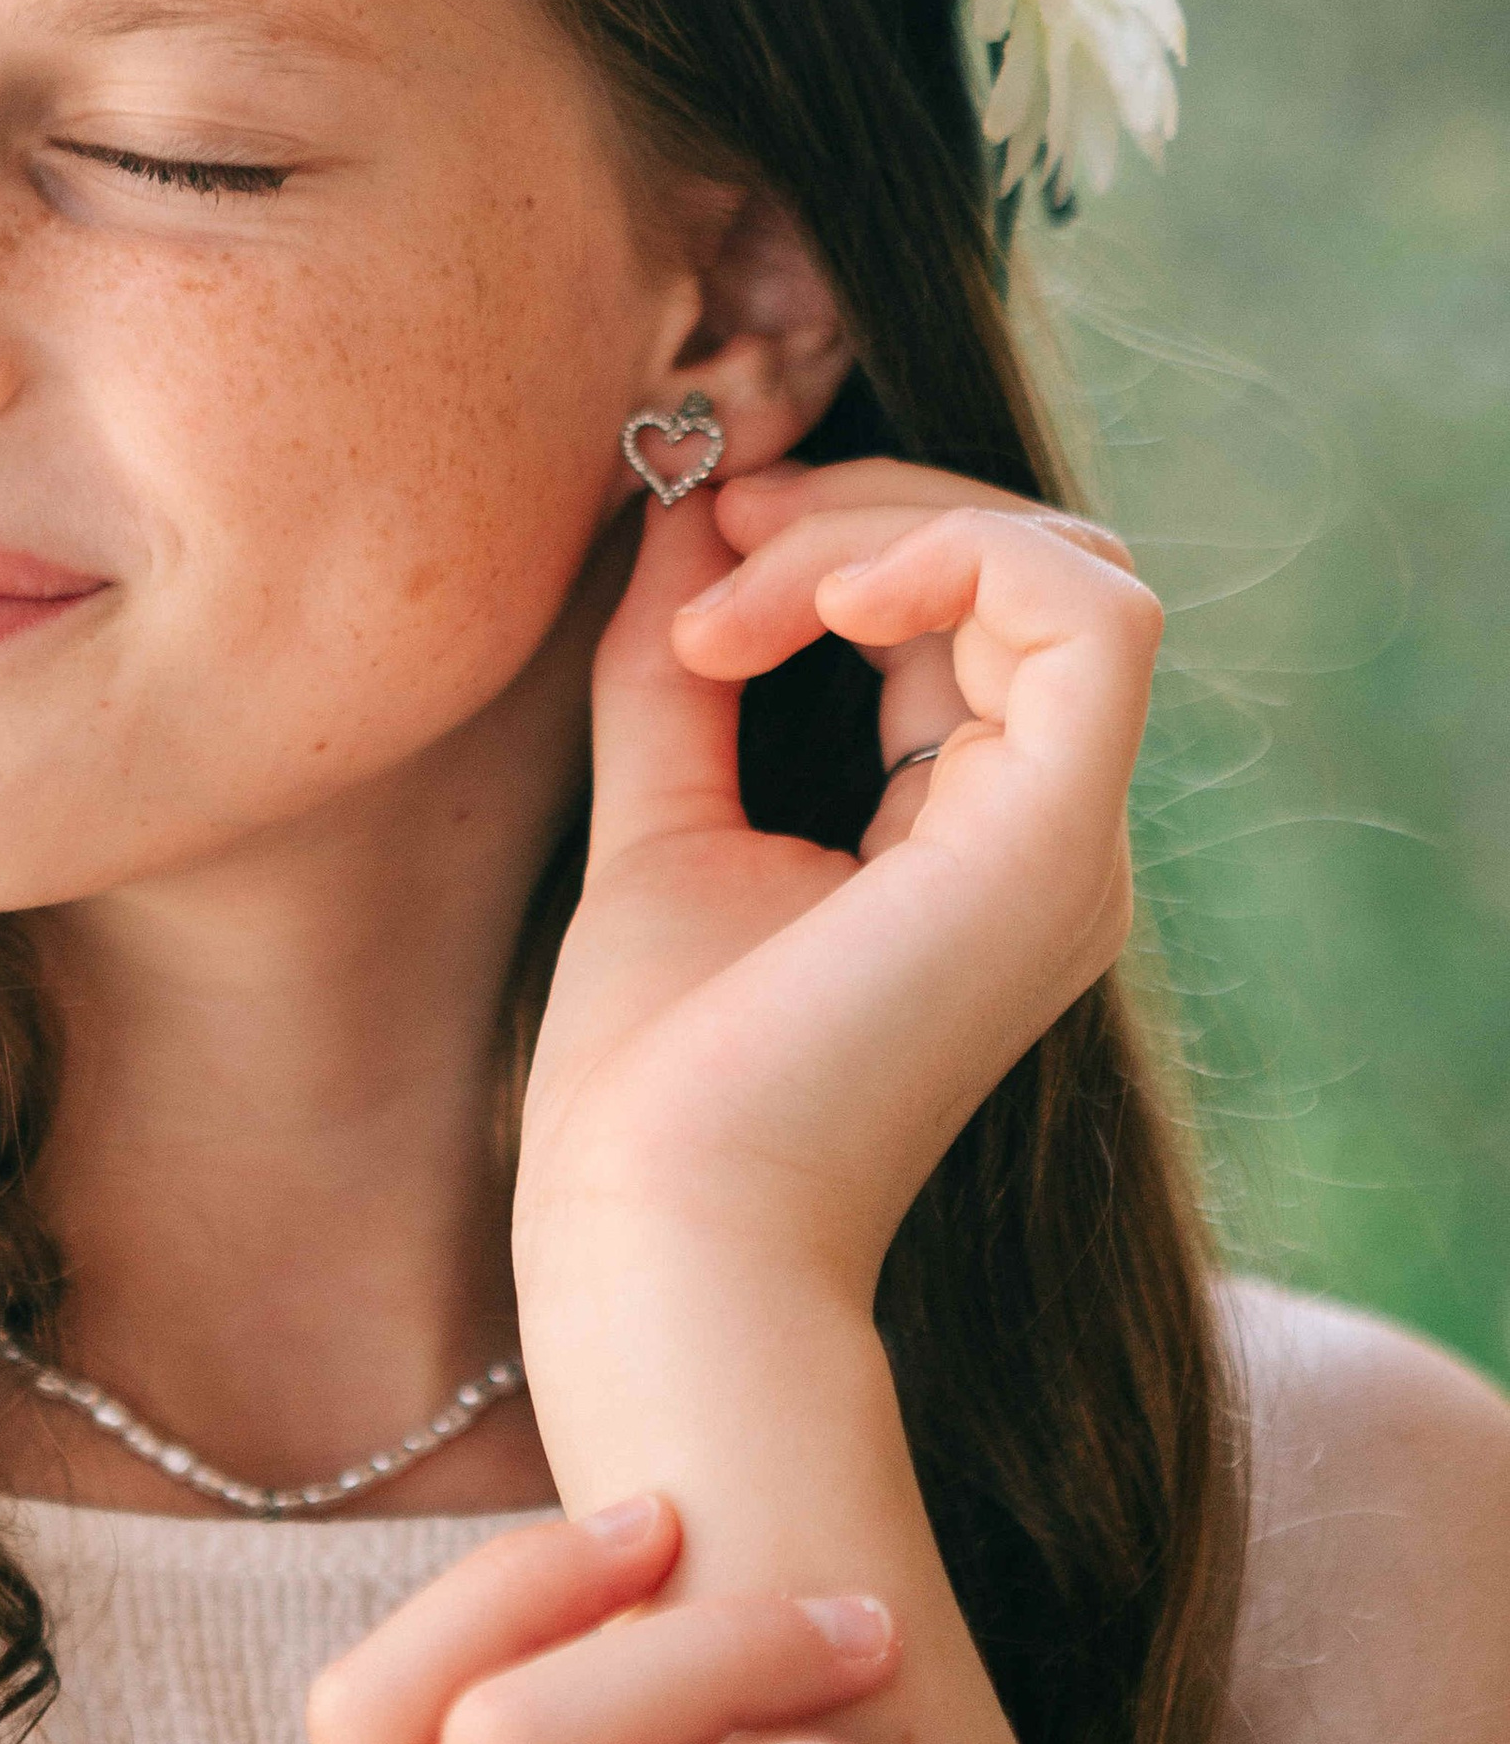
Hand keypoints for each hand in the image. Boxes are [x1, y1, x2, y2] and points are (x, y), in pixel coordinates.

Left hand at [514, 456, 1159, 1308]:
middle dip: (864, 503)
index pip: (975, 613)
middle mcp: (1048, 839)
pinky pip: (1090, 615)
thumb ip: (679, 673)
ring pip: (1066, 565)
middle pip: (1035, 567)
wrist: (662, 1239)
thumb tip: (684, 510)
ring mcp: (1067, 844)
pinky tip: (806, 604)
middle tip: (713, 518)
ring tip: (727, 596)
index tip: (691, 549)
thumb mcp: (661, 819)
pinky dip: (946, 556)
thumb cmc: (652, 1085)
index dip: (841, 534)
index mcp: (974, 840)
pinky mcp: (1053, 844)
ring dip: (880, 524)